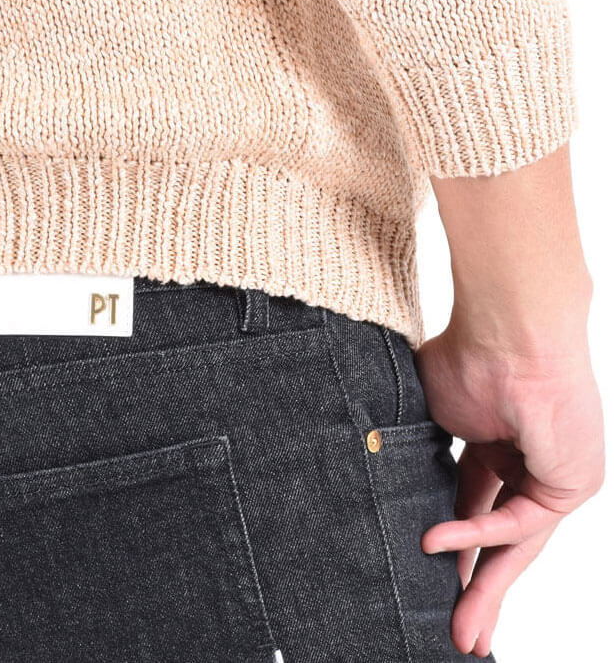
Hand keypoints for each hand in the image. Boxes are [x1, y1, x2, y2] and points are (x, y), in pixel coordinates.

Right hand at [415, 322, 603, 657]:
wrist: (506, 329)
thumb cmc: (466, 357)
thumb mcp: (434, 422)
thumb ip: (424, 459)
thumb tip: (389, 478)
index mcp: (499, 450)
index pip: (476, 509)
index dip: (454, 545)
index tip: (429, 573)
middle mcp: (530, 468)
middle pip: (501, 540)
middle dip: (476, 588)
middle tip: (458, 634)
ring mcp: (554, 477)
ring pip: (517, 544)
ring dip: (485, 587)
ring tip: (461, 632)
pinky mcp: (571, 481)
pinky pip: (518, 519)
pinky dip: (475, 533)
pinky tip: (438, 545)